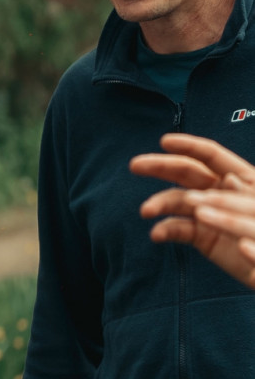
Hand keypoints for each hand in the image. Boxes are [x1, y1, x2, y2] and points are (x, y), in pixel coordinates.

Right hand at [132, 133, 254, 286]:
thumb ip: (248, 194)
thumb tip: (229, 179)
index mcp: (242, 177)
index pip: (211, 156)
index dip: (189, 146)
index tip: (165, 142)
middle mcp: (220, 191)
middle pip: (186, 172)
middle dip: (160, 167)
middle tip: (135, 165)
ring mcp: (209, 213)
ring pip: (178, 200)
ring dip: (159, 203)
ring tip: (146, 211)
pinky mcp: (201, 236)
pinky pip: (179, 229)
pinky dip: (165, 230)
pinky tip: (157, 234)